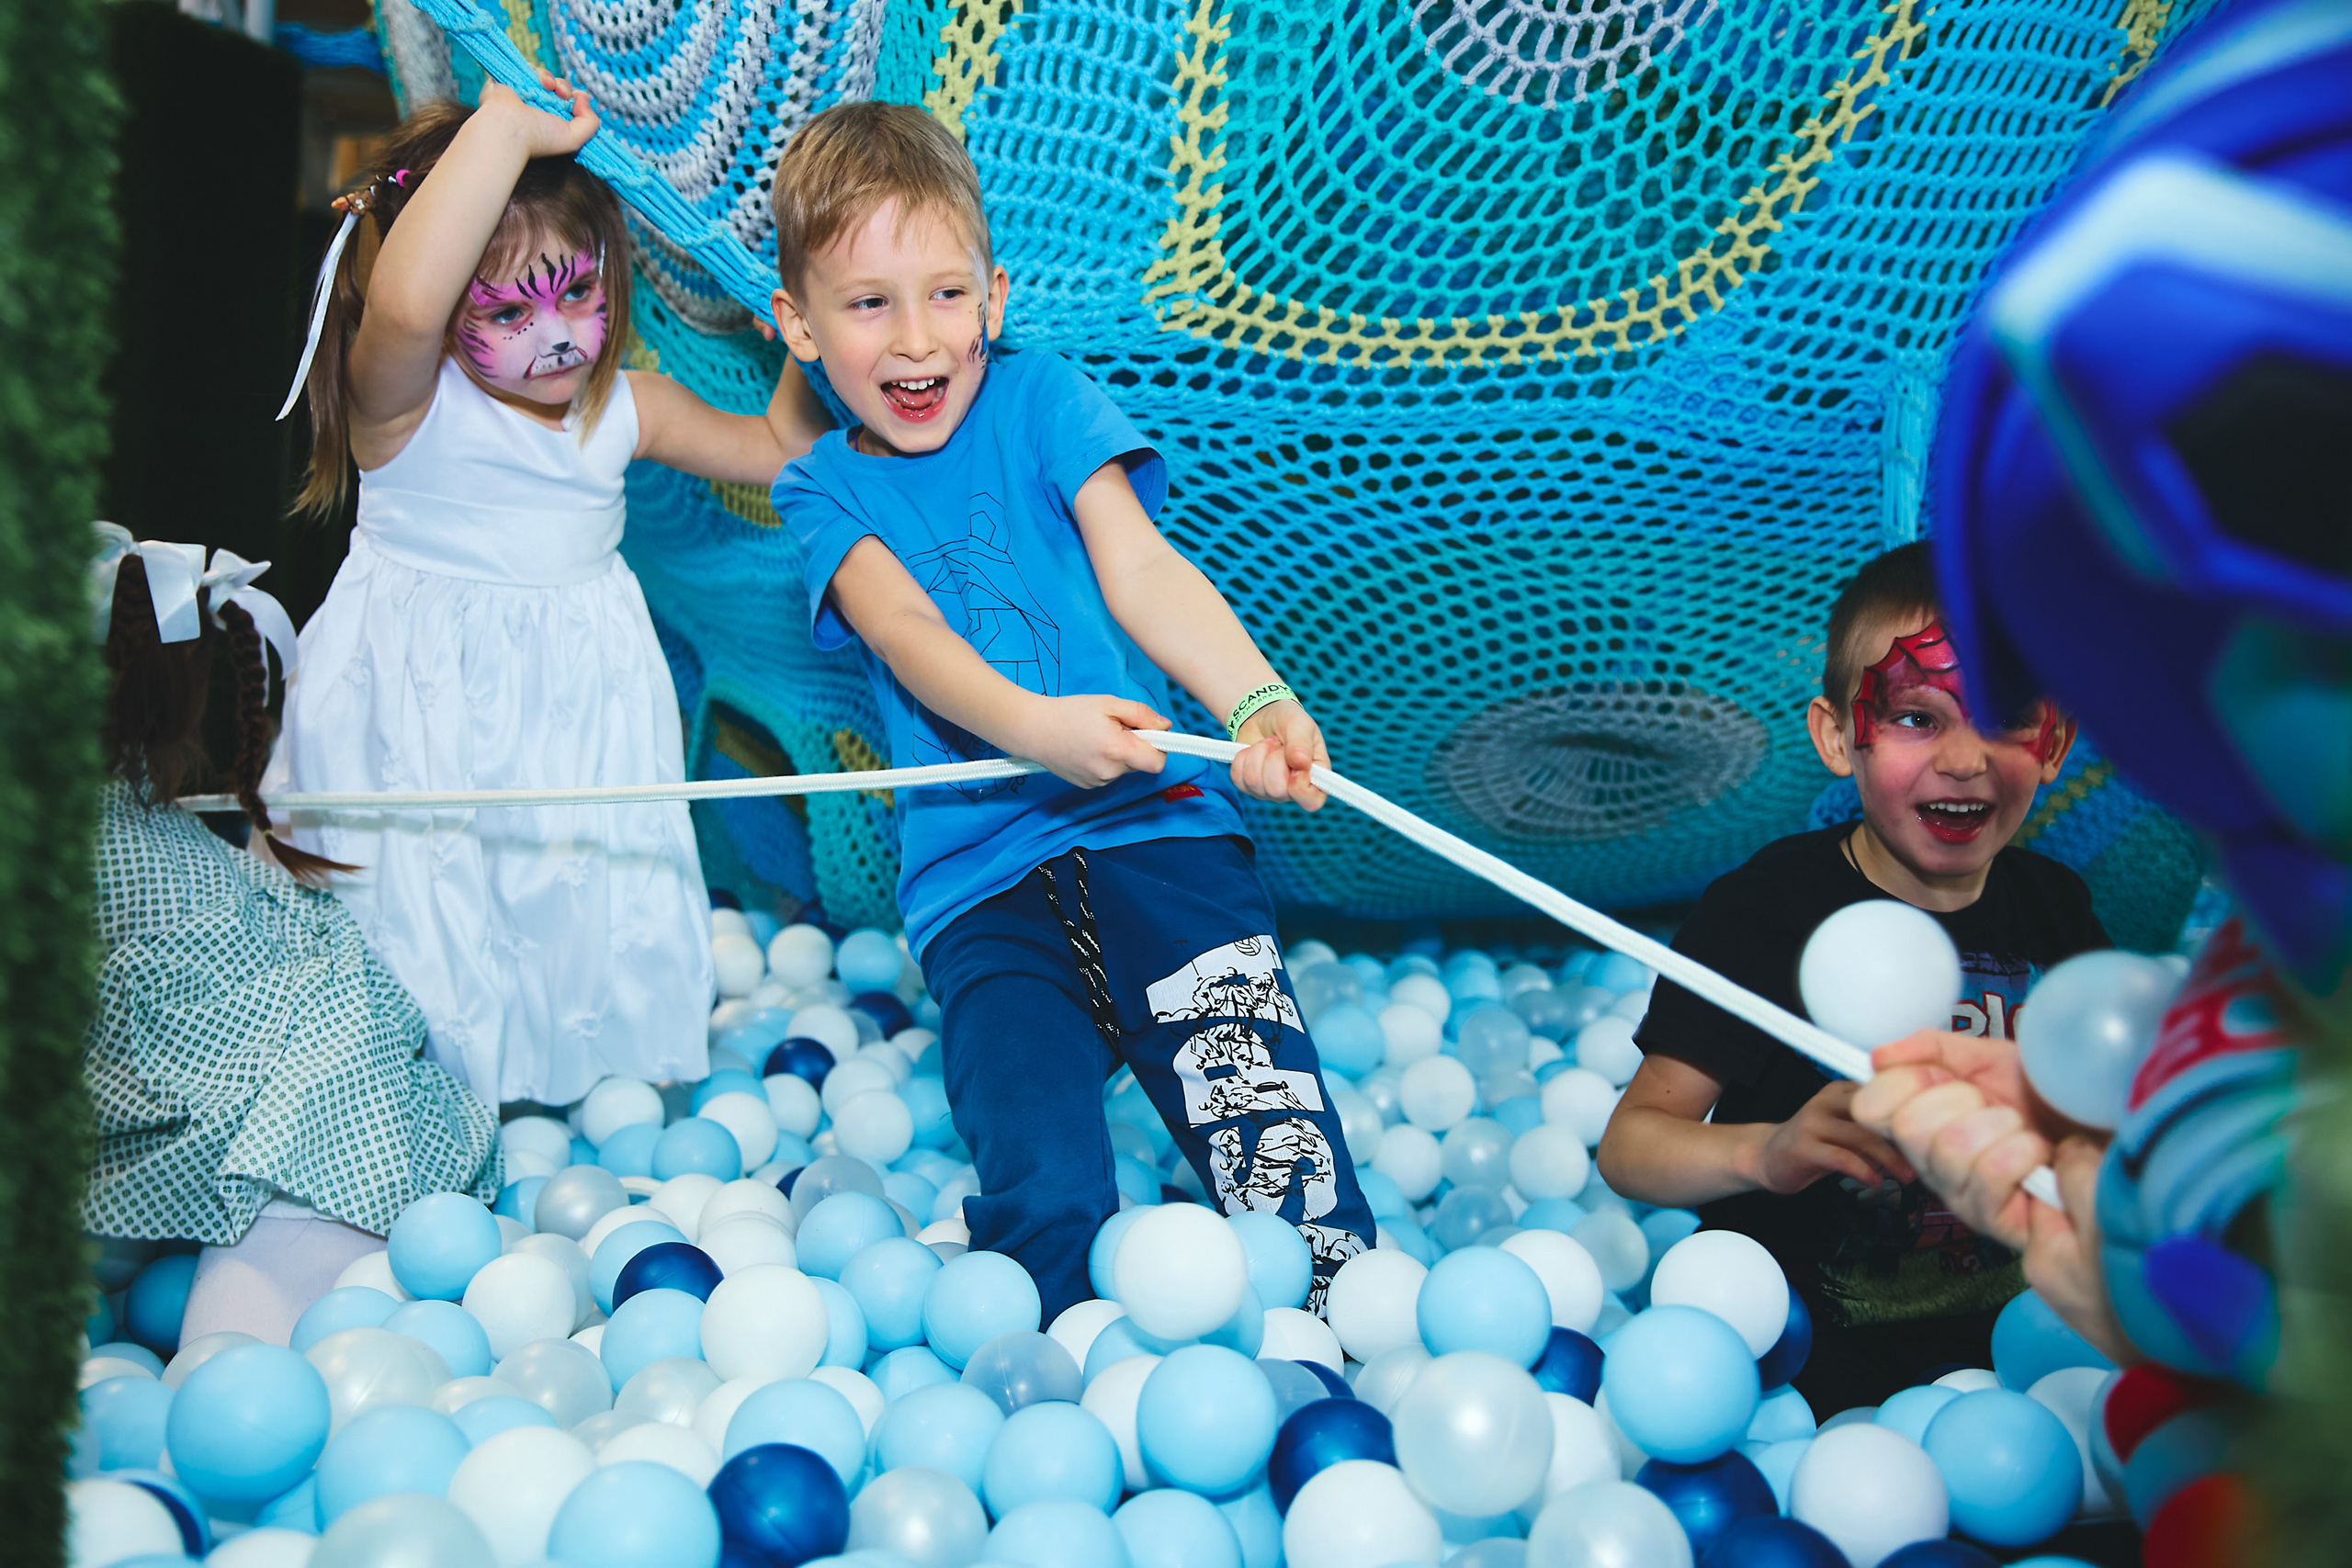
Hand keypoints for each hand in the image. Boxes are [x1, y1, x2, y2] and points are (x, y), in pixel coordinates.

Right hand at [479, 71, 599, 158]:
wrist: (509, 128)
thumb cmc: (539, 138)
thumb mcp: (574, 138)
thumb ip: (590, 122)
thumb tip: (583, 97)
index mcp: (549, 121)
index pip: (566, 103)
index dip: (573, 98)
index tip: (576, 101)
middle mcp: (535, 107)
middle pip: (556, 86)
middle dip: (564, 87)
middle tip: (562, 94)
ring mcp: (522, 92)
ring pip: (542, 76)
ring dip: (551, 78)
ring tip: (549, 86)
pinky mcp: (509, 79)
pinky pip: (526, 67)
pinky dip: (536, 71)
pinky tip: (540, 82)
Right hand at [1015, 695, 1168, 788]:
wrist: (1032, 729)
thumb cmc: (1068, 713)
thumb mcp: (1109, 703)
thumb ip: (1141, 714)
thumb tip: (1165, 726)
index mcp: (1118, 750)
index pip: (1158, 762)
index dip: (1160, 747)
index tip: (1151, 733)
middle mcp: (1110, 772)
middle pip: (1141, 763)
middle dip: (1136, 745)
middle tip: (1115, 727)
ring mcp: (1098, 782)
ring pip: (1125, 768)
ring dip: (1120, 753)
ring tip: (1097, 736)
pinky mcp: (1088, 785)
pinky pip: (1109, 773)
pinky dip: (1105, 761)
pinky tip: (1087, 747)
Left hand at [1230, 698, 1327, 810]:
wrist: (1264, 716)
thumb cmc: (1289, 721)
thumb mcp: (1301, 725)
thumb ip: (1302, 744)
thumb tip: (1301, 764)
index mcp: (1314, 779)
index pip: (1312, 802)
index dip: (1299, 786)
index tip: (1295, 762)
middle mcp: (1292, 790)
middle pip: (1276, 790)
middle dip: (1273, 759)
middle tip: (1278, 744)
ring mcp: (1268, 790)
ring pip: (1254, 782)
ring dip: (1257, 754)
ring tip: (1267, 743)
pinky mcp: (1248, 786)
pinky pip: (1238, 778)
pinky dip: (1242, 758)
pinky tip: (1252, 750)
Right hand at [1752, 1079, 1917, 1194]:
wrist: (1767, 1157)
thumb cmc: (1814, 1146)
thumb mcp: (1846, 1131)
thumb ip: (1875, 1130)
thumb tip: (1914, 1141)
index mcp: (1840, 1091)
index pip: (1881, 1094)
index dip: (1907, 1113)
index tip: (1926, 1134)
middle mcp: (1825, 1101)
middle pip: (1874, 1112)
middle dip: (1903, 1138)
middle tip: (1922, 1158)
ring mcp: (1812, 1122)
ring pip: (1861, 1136)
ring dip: (1889, 1159)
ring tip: (1906, 1176)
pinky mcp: (1803, 1146)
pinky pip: (1842, 1158)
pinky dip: (1864, 1171)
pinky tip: (1875, 1182)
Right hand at [1856, 1030, 2042, 1247]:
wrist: (2106, 1131)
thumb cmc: (2053, 1101)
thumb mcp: (1993, 1060)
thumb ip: (1934, 1050)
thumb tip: (1878, 1056)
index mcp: (1921, 1120)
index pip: (1871, 1107)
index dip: (1902, 1083)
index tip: (1941, 1076)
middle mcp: (1930, 1162)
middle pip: (1908, 1126)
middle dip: (1962, 1100)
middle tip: (1994, 1107)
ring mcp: (1959, 1194)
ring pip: (1951, 1147)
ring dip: (2001, 1126)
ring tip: (2025, 1132)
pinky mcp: (1993, 1219)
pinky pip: (1992, 1171)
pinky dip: (2026, 1151)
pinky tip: (2041, 1157)